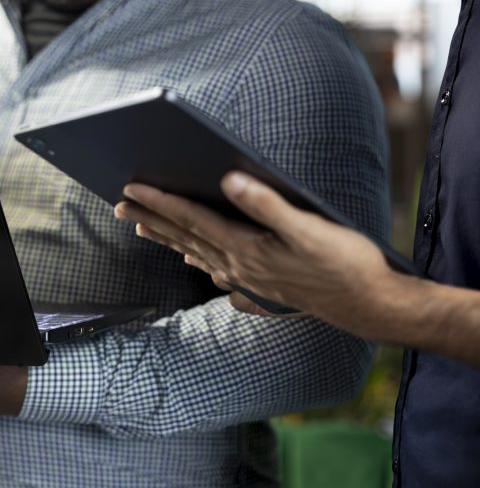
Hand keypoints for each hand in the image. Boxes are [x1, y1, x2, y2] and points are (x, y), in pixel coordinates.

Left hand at [113, 171, 402, 339]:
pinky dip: (195, 256)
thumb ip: (267, 204)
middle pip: (184, 235)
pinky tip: (189, 256)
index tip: (131, 186)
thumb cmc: (345, 263)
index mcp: (245, 248)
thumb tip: (229, 180)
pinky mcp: (258, 284)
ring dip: (165, 236)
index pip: (191, 218)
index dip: (160, 201)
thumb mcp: (309, 229)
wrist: (369, 306)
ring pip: (194, 251)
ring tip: (139, 224)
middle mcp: (238, 265)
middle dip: (150, 216)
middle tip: (118, 201)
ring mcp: (246, 278)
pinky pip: (214, 267)